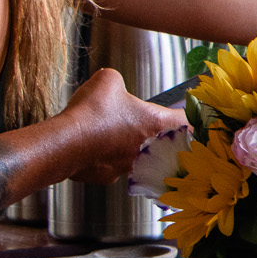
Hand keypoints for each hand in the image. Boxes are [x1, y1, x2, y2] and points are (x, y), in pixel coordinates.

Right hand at [59, 68, 188, 185]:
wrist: (65, 144)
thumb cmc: (92, 113)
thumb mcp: (108, 81)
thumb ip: (118, 81)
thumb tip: (113, 84)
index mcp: (157, 124)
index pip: (188, 122)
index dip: (190, 115)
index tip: (192, 113)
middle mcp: (150, 150)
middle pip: (167, 143)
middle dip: (157, 133)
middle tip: (146, 124)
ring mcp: (131, 167)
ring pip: (138, 156)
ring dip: (130, 146)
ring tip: (112, 133)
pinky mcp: (109, 177)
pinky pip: (112, 165)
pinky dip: (106, 157)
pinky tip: (94, 147)